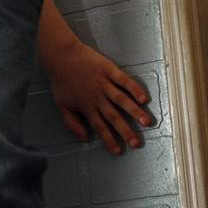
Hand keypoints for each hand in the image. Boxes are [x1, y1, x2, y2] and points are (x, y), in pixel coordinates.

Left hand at [45, 39, 153, 155]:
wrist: (61, 56)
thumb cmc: (62, 81)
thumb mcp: (61, 105)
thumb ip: (71, 123)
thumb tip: (84, 138)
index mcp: (86, 107)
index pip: (100, 127)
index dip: (109, 140)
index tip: (119, 151)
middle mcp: (97, 98)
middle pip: (113, 117)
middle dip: (125, 132)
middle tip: (136, 143)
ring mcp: (104, 83)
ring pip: (122, 100)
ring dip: (134, 112)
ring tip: (146, 122)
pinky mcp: (109, 70)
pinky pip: (124, 81)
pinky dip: (134, 89)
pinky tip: (143, 98)